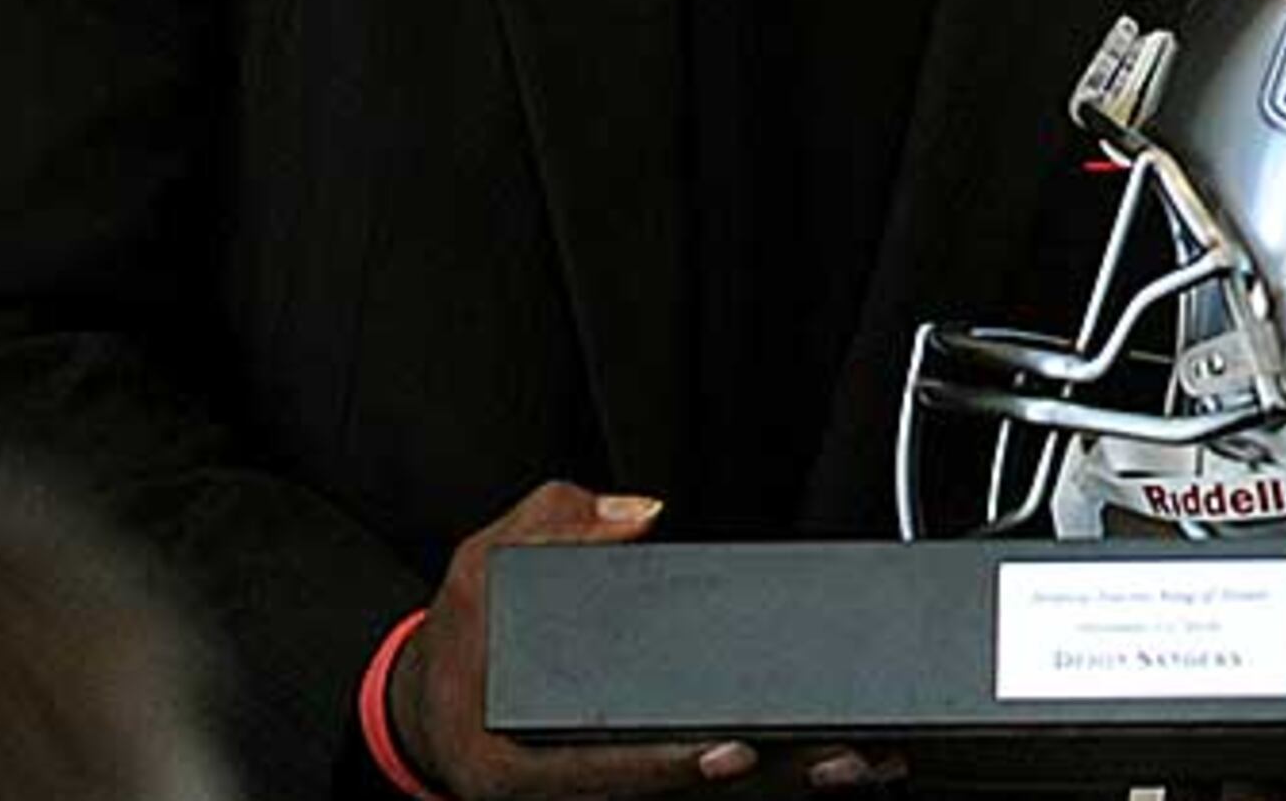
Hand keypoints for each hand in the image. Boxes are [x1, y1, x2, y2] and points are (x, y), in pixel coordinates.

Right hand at [388, 480, 907, 797]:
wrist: (426, 703)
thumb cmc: (459, 640)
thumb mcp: (479, 566)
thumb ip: (553, 524)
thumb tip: (637, 513)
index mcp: (512, 761)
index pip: (603, 769)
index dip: (670, 765)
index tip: (733, 750)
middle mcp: (561, 789)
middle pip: (668, 794)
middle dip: (758, 781)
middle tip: (836, 761)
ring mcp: (597, 793)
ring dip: (778, 786)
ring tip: (858, 765)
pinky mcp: (626, 784)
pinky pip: (697, 790)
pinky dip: (764, 777)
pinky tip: (824, 761)